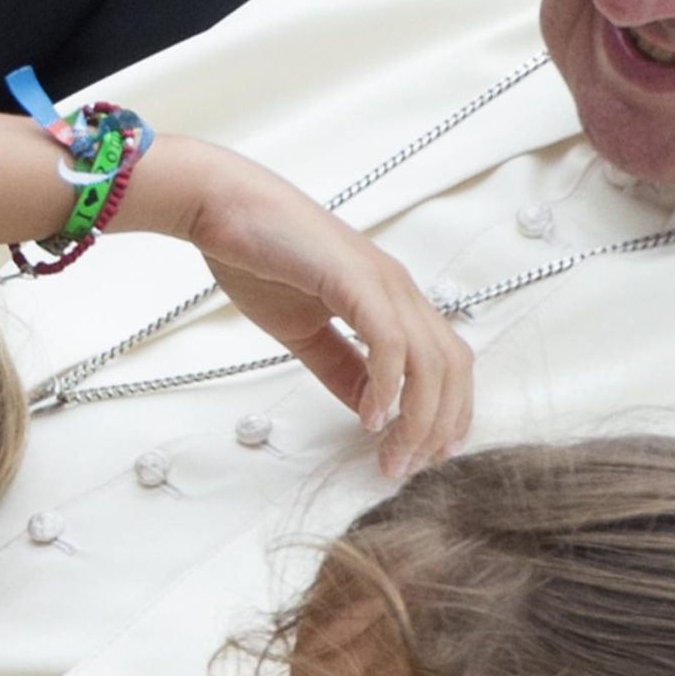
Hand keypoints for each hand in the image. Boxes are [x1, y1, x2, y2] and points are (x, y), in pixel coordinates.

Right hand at [154, 137, 472, 478]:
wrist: (220, 207)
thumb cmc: (258, 258)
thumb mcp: (305, 331)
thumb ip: (341, 369)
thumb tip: (368, 412)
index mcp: (392, 300)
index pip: (446, 364)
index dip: (444, 414)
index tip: (420, 455)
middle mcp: (399, 289)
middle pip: (453, 368)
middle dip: (439, 426)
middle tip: (408, 467)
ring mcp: (382, 282)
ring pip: (432, 361)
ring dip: (418, 418)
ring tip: (391, 455)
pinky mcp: (355, 279)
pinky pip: (390, 342)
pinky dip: (388, 386)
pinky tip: (370, 417)